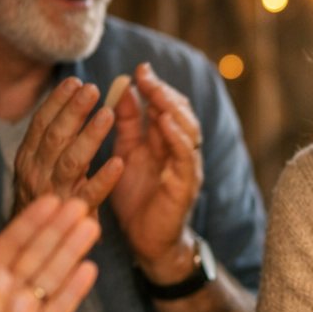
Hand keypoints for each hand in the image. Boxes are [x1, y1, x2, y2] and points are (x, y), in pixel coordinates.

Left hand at [0, 198, 99, 311]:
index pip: (12, 241)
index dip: (33, 220)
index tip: (53, 199)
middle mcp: (4, 292)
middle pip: (39, 254)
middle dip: (60, 229)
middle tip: (81, 205)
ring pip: (51, 276)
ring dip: (71, 251)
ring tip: (91, 226)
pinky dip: (73, 292)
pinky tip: (88, 271)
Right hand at [11, 77, 123, 214]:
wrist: (33, 245)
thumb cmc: (42, 197)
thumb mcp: (38, 166)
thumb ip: (52, 139)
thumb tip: (72, 99)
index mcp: (28, 159)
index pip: (41, 124)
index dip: (58, 102)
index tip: (75, 81)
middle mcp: (36, 174)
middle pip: (55, 137)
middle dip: (73, 111)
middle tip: (93, 89)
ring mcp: (54, 194)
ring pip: (71, 161)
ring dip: (90, 136)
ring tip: (108, 115)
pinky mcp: (74, 214)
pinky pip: (90, 195)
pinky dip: (104, 179)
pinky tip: (119, 163)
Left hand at [108, 63, 204, 280]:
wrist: (147, 242)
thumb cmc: (137, 199)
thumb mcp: (126, 154)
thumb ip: (128, 125)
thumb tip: (124, 89)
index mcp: (165, 142)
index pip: (166, 106)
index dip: (154, 87)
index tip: (138, 69)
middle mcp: (180, 151)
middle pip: (180, 113)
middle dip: (163, 92)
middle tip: (146, 75)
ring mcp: (187, 167)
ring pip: (188, 130)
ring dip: (173, 108)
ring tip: (156, 91)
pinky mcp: (186, 185)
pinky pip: (185, 156)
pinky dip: (177, 137)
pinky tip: (164, 122)